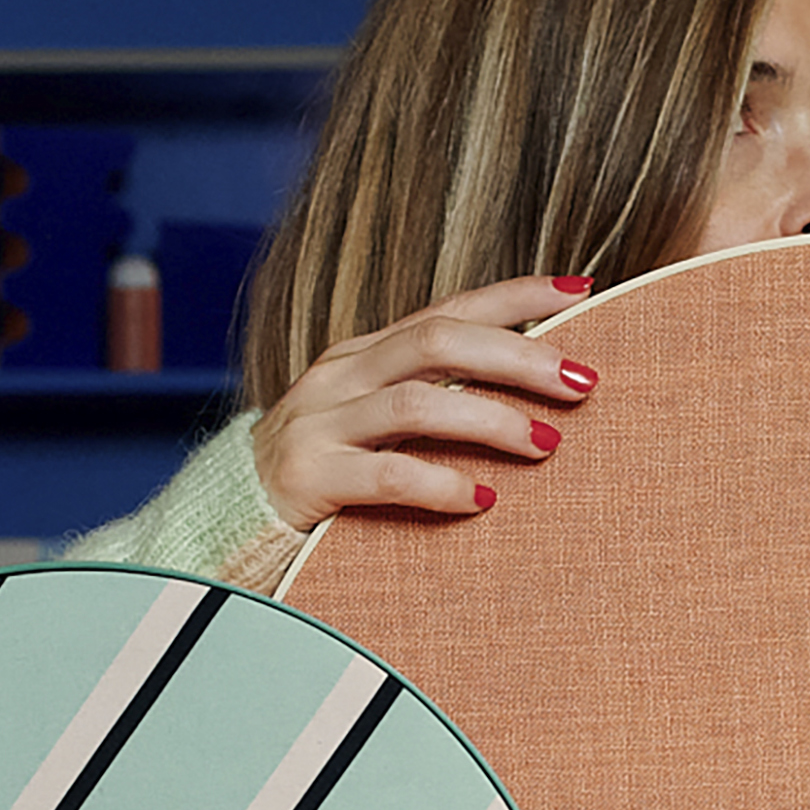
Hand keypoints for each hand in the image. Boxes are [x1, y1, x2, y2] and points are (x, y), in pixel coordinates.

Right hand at [251, 275, 601, 529]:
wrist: (227, 519)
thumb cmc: (326, 474)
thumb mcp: (376, 423)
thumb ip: (434, 400)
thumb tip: (533, 393)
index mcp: (364, 354)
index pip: (449, 308)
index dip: (515, 296)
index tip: (582, 290)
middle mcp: (340, 376)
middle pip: (439, 342)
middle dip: (519, 356)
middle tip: (582, 380)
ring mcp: (318, 423)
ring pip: (417, 403)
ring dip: (492, 419)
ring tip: (546, 443)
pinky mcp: (306, 478)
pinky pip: (388, 475)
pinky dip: (443, 484)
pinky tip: (483, 500)